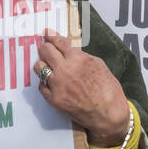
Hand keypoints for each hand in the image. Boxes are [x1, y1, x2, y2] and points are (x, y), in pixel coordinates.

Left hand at [32, 30, 130, 146]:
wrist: (108, 114)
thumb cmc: (108, 91)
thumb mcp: (99, 65)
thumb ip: (81, 57)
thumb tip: (70, 51)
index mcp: (78, 59)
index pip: (59, 42)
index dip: (51, 36)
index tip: (46, 33)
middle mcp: (65, 70)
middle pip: (45, 51)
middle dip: (45, 48)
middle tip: (45, 49)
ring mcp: (58, 85)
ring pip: (39, 67)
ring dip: (43, 65)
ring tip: (48, 67)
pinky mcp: (54, 99)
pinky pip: (41, 86)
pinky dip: (45, 83)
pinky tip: (52, 83)